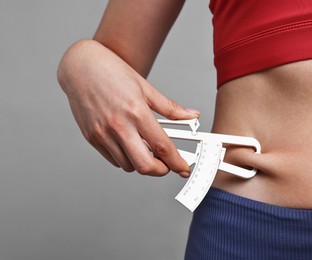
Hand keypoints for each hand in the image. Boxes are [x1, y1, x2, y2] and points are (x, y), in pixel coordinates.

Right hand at [57, 40, 198, 176]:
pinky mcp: (92, 137)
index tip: (183, 168)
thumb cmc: (112, 72)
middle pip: (144, 165)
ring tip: (145, 147)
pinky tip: (129, 144)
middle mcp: (118, 125)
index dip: (176, 162)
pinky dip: (125, 158)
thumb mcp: (146, 88)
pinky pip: (112, 159)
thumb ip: (170, 108)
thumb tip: (191, 115)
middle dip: (160, 170)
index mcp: (136, 111)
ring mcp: (102, 133)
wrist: (80, 66)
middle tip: (166, 164)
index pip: (162, 146)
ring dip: (141, 162)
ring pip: (128, 165)